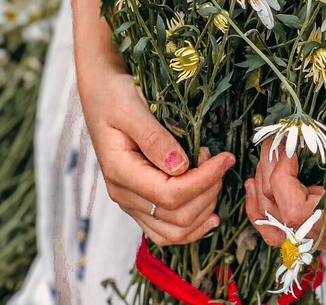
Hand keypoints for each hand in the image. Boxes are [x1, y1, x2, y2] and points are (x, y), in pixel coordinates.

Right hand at [79, 62, 234, 246]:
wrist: (100, 94)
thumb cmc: (114, 96)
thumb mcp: (131, 109)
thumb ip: (155, 139)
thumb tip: (181, 167)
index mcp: (120, 172)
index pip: (170, 194)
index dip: (204, 181)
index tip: (225, 158)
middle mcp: (123, 195)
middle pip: (176, 217)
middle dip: (208, 192)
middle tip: (219, 161)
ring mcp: (130, 202)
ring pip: (173, 231)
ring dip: (203, 210)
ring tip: (215, 177)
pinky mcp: (139, 201)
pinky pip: (166, 229)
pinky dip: (191, 226)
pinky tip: (210, 214)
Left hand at [244, 148, 325, 249]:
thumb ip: (314, 143)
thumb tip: (278, 140)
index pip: (295, 211)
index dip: (280, 176)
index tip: (283, 144)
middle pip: (282, 219)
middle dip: (268, 176)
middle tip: (270, 143)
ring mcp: (322, 234)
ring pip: (276, 232)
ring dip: (259, 197)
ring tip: (255, 168)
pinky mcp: (312, 227)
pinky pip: (279, 231)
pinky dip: (262, 211)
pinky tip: (253, 187)